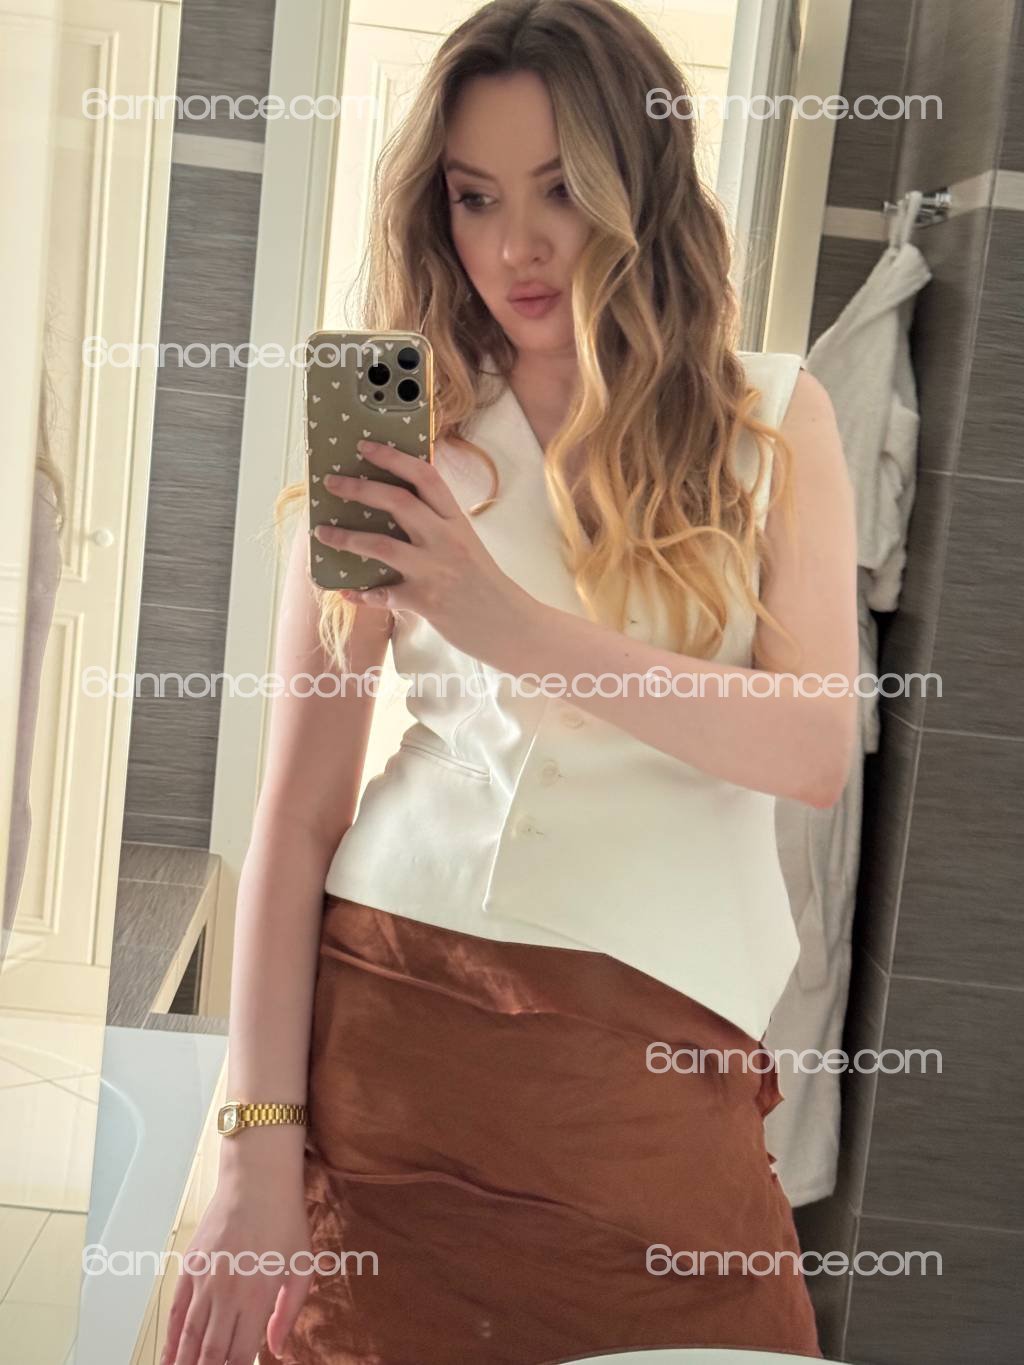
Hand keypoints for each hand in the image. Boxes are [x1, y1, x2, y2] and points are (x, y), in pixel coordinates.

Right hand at [158, 1175, 310, 1364]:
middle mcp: (227, 1293)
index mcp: (258, 1296)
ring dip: (184, 1363)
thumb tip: (276, 1351)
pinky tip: (169, 1357)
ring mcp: (204, 1280)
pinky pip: (176, 1311)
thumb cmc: (285, 1221)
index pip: (241, 1354)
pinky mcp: (189, 1267)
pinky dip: (170, 1338)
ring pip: (189, 1336)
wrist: (257, 1179)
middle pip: (211, 1351)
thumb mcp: (302, 1266)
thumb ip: (288, 1313)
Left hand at [314, 439, 539, 665]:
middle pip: (398, 502)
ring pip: (381, 546)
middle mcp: (446, 540)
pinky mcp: (426, 602)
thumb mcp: (467, 544)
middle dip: (360, 488)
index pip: (425, 477)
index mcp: (456, 521)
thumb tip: (396, 508)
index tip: (365, 446)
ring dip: (346, 538)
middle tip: (332, 483)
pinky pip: (383, 594)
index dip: (393, 458)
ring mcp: (435, 571)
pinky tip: (345, 591)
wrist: (511, 624)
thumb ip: (438, 525)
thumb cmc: (485, 584)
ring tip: (322, 533)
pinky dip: (361, 593)